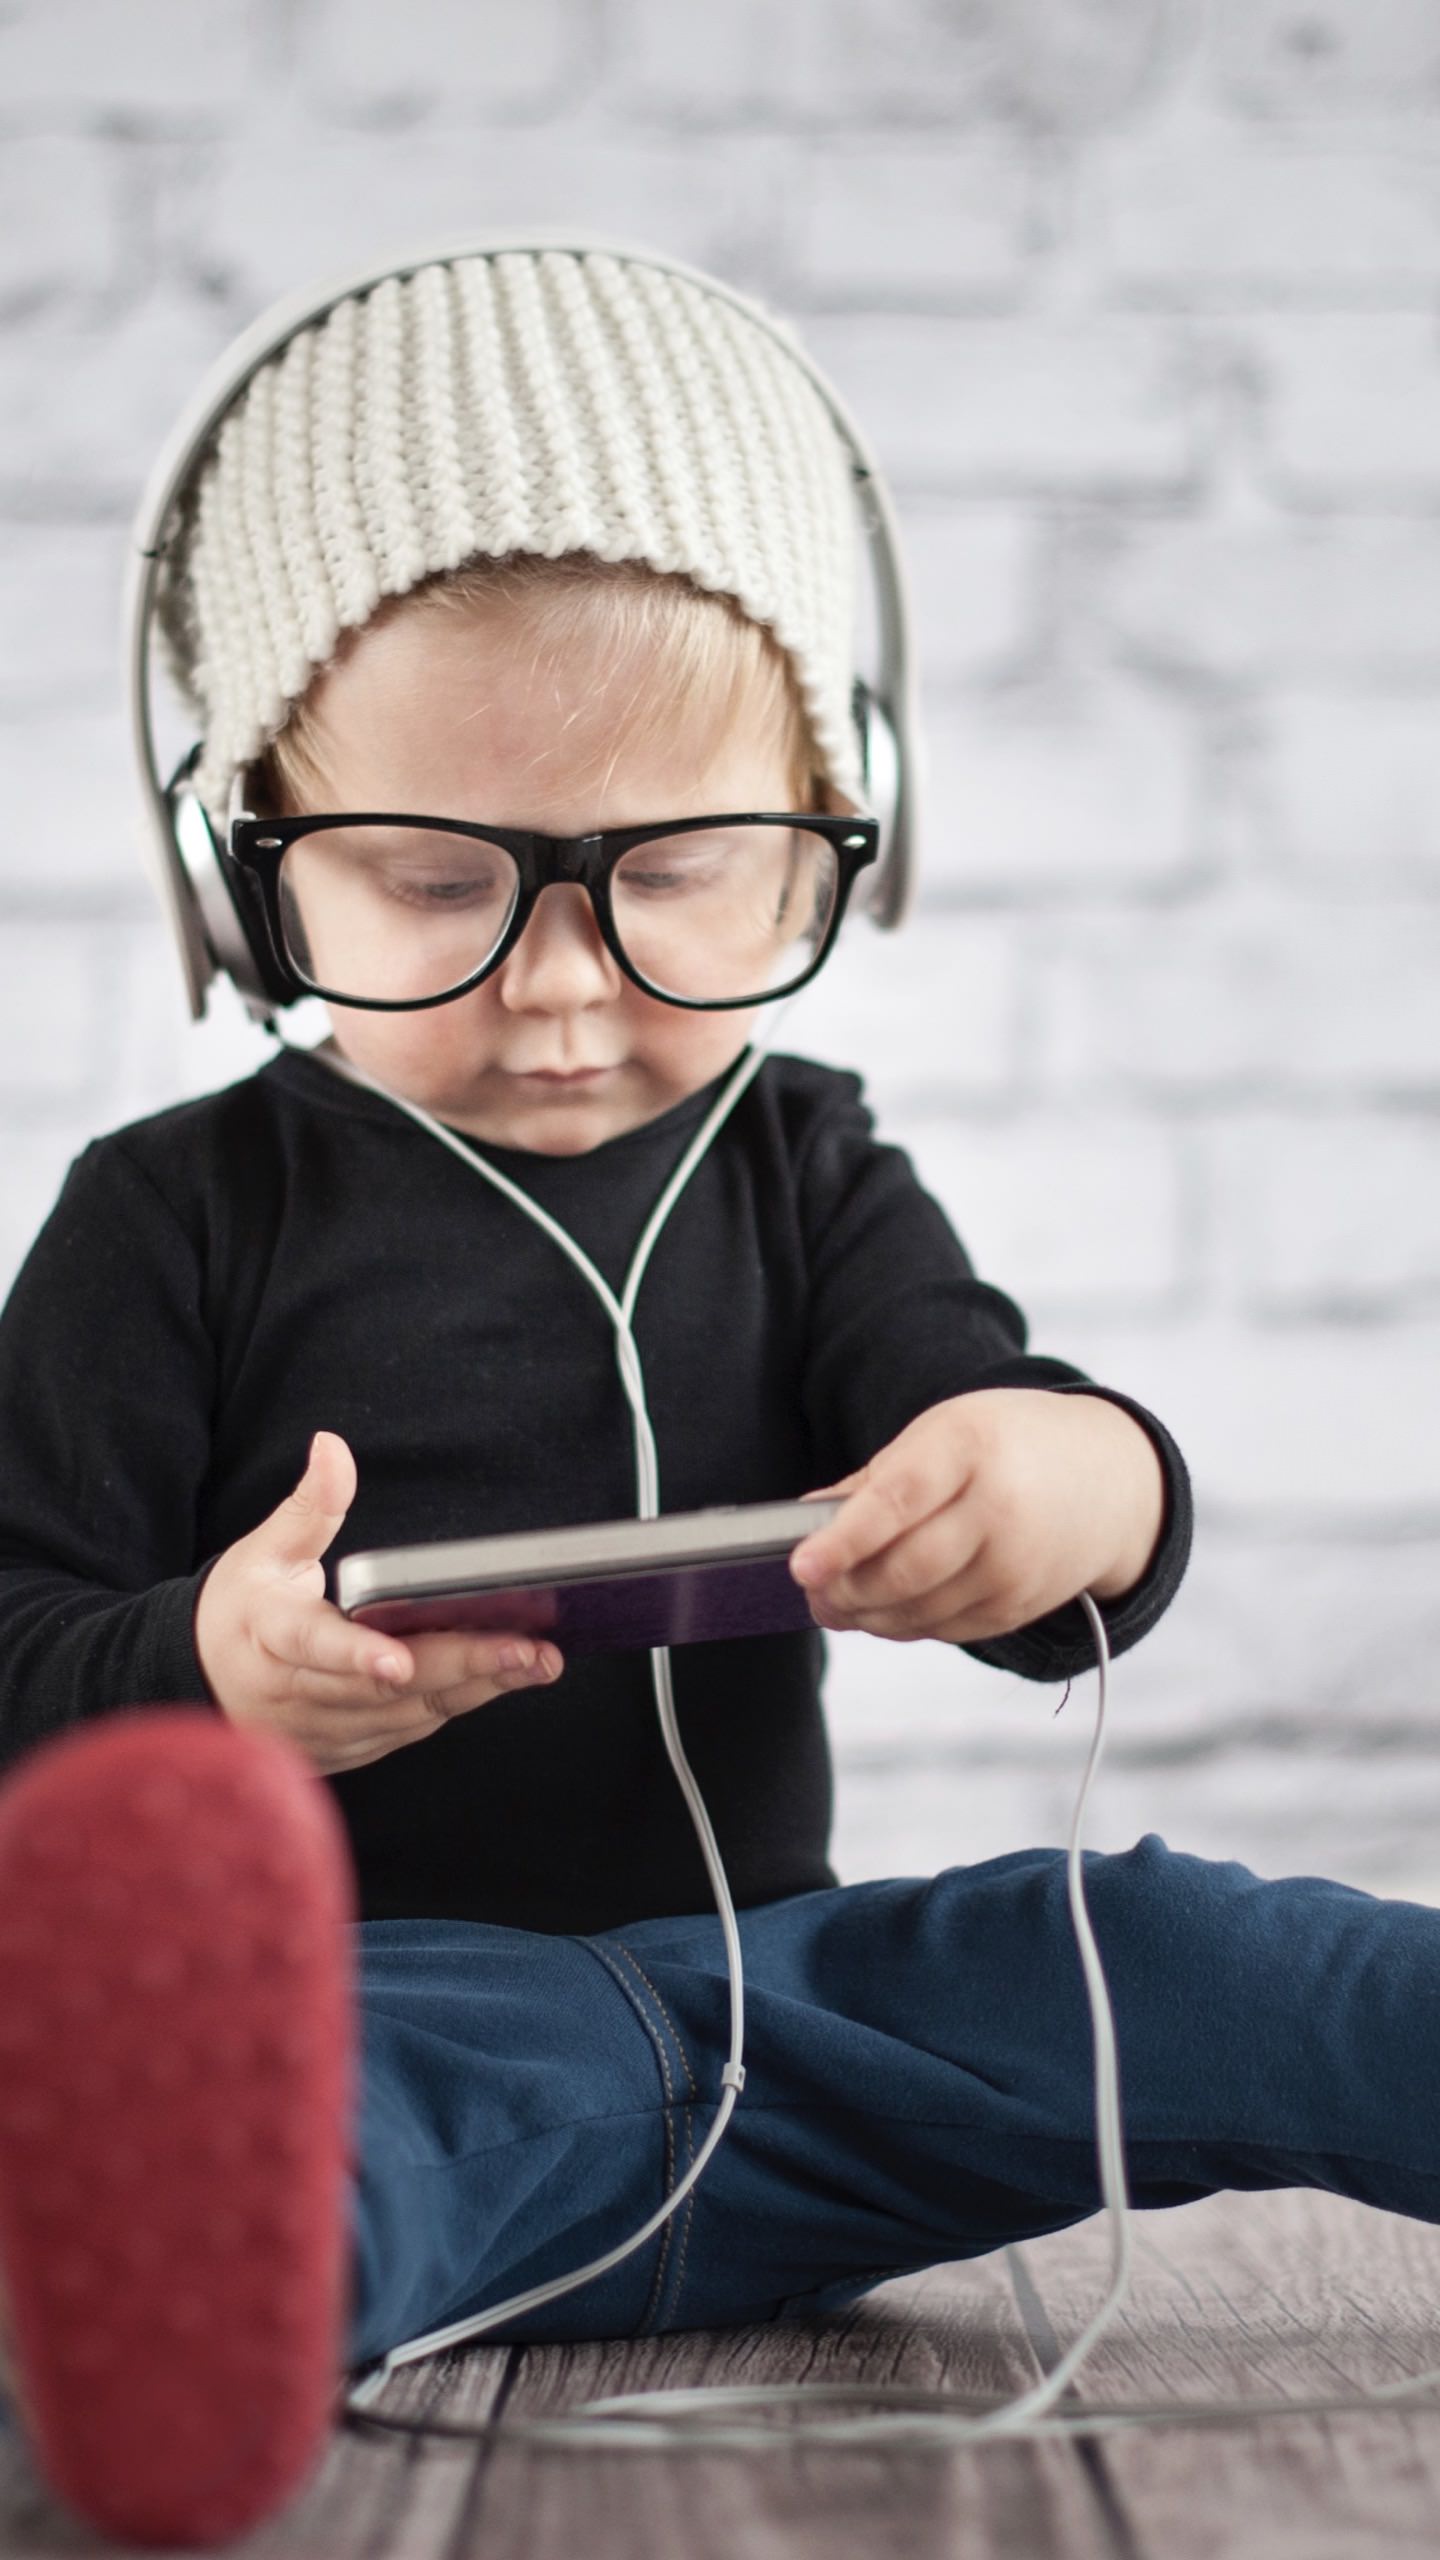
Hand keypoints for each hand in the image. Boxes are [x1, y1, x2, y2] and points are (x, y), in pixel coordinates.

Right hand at [192, 1430, 562, 1774]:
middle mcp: (296, 1693)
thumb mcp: (265, 1550)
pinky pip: (409, 1730)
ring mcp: (323, 1730)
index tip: (397, 1659)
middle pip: (384, 1688)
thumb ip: (310, 1505)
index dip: (357, 1655)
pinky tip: (503, 1679)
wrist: (203, 1680)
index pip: (315, 1647)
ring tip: (534, 1663)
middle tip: (524, 1650)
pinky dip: (457, 1704)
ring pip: (406, 1715)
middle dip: (458, 1668)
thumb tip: (332, 1446)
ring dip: (474, 1689)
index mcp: (271, 1636)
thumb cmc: (243, 1608)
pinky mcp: (348, 1749)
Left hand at [789, 1389, 1164, 1646]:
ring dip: (866, 1615)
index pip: (898, 1501)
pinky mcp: (1020, 1605)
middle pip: (905, 1569)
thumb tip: (806, 1521)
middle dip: (845, 1588)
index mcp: (970, 1447)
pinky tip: (882, 1610)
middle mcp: (1000, 1509)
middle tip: (810, 1587)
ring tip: (834, 1602)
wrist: (1107, 1478)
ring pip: (920, 1611)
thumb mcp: (944, 1434)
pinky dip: (904, 1625)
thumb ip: (875, 1480)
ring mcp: (1016, 1565)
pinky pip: (945, 1629)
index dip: (844, 1541)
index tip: (802, 1565)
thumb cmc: (1009, 1446)